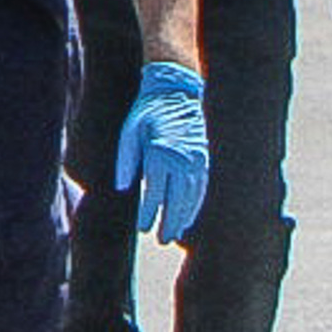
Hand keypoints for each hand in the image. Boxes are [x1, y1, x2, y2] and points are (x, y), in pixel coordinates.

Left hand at [109, 58, 211, 244]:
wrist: (177, 91)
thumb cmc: (147, 111)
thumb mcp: (129, 132)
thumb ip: (126, 162)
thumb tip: (125, 190)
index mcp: (161, 153)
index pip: (155, 192)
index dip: (149, 213)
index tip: (143, 228)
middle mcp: (183, 159)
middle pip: (177, 200)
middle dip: (170, 222)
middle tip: (162, 240)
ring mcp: (198, 159)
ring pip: (193, 196)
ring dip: (185, 216)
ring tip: (176, 233)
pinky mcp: (206, 158)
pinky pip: (202, 187)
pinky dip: (196, 203)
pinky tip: (189, 215)